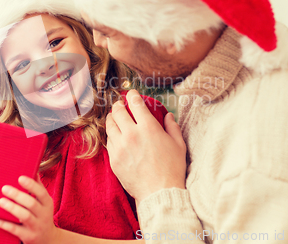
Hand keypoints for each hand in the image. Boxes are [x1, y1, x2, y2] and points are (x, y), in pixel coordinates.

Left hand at [0, 174, 59, 243]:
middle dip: (18, 196)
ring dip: (12, 208)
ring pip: (25, 216)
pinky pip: (15, 230)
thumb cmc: (42, 215)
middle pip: (31, 204)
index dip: (31, 185)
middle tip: (4, 188)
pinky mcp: (28, 236)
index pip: (41, 193)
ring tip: (1, 201)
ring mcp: (36, 226)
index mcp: (47, 203)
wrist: (48, 239)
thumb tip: (33, 170)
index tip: (20, 178)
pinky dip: (4, 224)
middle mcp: (43, 215)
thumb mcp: (44, 202)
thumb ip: (38, 188)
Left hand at [106, 89, 186, 203]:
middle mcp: (131, 134)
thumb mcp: (178, 145)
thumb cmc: (172, 169)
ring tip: (114, 117)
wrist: (159, 193)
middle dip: (118, 105)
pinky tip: (115, 136)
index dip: (132, 95)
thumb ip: (172, 127)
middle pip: (118, 112)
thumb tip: (168, 116)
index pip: (135, 104)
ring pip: (109, 126)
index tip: (131, 94)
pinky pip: (109, 142)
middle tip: (120, 104)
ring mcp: (120, 147)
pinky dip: (112, 136)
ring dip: (112, 119)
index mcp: (148, 128)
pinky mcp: (114, 159)